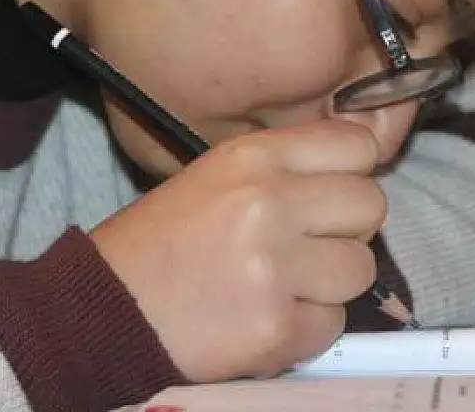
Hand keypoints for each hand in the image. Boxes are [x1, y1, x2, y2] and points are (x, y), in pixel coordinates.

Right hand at [90, 119, 386, 382]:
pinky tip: (265, 319)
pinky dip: (306, 329)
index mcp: (250, 158)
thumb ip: (282, 169)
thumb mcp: (213, 176)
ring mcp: (274, 269)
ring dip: (329, 284)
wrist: (104, 310)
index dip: (352, 173)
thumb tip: (355, 174)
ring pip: (361, 270)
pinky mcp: (276, 329)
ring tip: (281, 287)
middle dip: (346, 231)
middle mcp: (266, 204)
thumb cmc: (159, 244)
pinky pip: (333, 325)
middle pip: (370, 206)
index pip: (357, 145)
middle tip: (307, 248)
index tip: (331, 196)